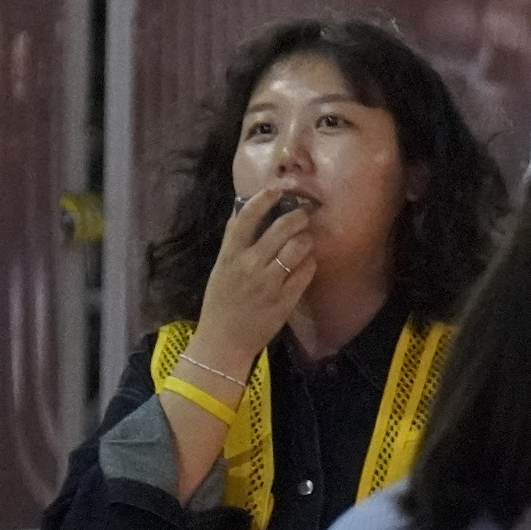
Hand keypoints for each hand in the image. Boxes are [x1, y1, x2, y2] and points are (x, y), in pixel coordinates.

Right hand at [186, 191, 316, 379]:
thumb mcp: (221, 269)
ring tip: (306, 238)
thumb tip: (245, 210)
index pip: (247, 217)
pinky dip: (310, 263)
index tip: (277, 189)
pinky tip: (307, 262)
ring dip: (306, 238)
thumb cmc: (220, 303)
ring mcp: (269, 283)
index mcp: (230, 256)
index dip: (264, 198)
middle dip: (297, 216)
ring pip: (298, 248)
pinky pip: (305, 272)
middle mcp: (250, 266)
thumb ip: (234, 243)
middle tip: (303, 214)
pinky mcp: (285, 300)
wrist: (224, 341)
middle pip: (281, 228)